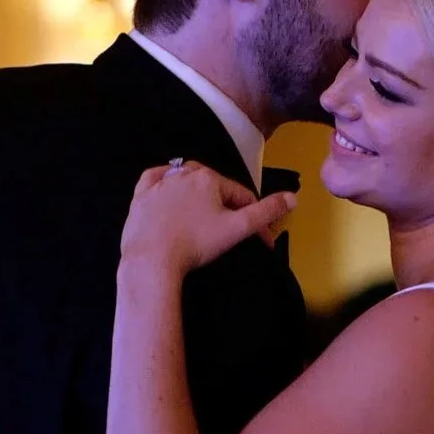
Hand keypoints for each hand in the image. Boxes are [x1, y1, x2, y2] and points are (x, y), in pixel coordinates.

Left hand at [122, 162, 296, 277]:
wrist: (151, 259)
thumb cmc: (196, 243)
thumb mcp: (237, 229)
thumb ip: (266, 212)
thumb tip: (293, 197)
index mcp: (210, 178)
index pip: (242, 196)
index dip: (257, 220)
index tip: (263, 243)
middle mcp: (184, 173)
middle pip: (215, 188)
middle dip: (228, 206)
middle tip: (233, 232)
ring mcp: (160, 183)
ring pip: (186, 181)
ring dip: (200, 195)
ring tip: (206, 216)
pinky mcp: (140, 196)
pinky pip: (154, 180)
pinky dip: (164, 182)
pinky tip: (167, 189)